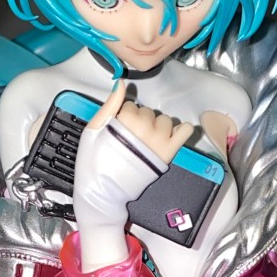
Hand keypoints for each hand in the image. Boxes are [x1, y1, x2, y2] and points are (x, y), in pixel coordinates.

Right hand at [73, 81, 190, 271]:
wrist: (102, 192)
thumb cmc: (93, 163)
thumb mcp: (92, 130)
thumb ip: (109, 105)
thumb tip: (121, 84)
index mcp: (126, 120)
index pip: (131, 105)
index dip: (124, 115)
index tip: (119, 127)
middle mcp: (145, 128)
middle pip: (148, 112)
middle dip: (140, 120)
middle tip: (131, 137)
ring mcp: (159, 141)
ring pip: (164, 120)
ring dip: (157, 126)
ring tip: (146, 139)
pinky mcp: (168, 154)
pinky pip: (184, 133)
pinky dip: (181, 130)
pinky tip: (172, 134)